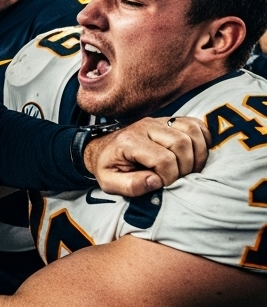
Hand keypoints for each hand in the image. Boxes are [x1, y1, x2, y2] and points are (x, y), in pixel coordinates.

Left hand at [84, 116, 209, 196]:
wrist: (103, 149)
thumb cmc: (108, 167)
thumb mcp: (109, 183)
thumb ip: (130, 186)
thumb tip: (157, 181)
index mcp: (129, 141)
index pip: (163, 159)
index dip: (170, 177)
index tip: (163, 184)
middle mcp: (145, 126)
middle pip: (181, 143)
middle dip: (186, 166)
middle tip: (178, 178)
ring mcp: (159, 121)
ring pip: (192, 131)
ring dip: (198, 153)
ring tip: (188, 168)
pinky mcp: (169, 120)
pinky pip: (196, 124)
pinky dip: (203, 139)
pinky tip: (195, 154)